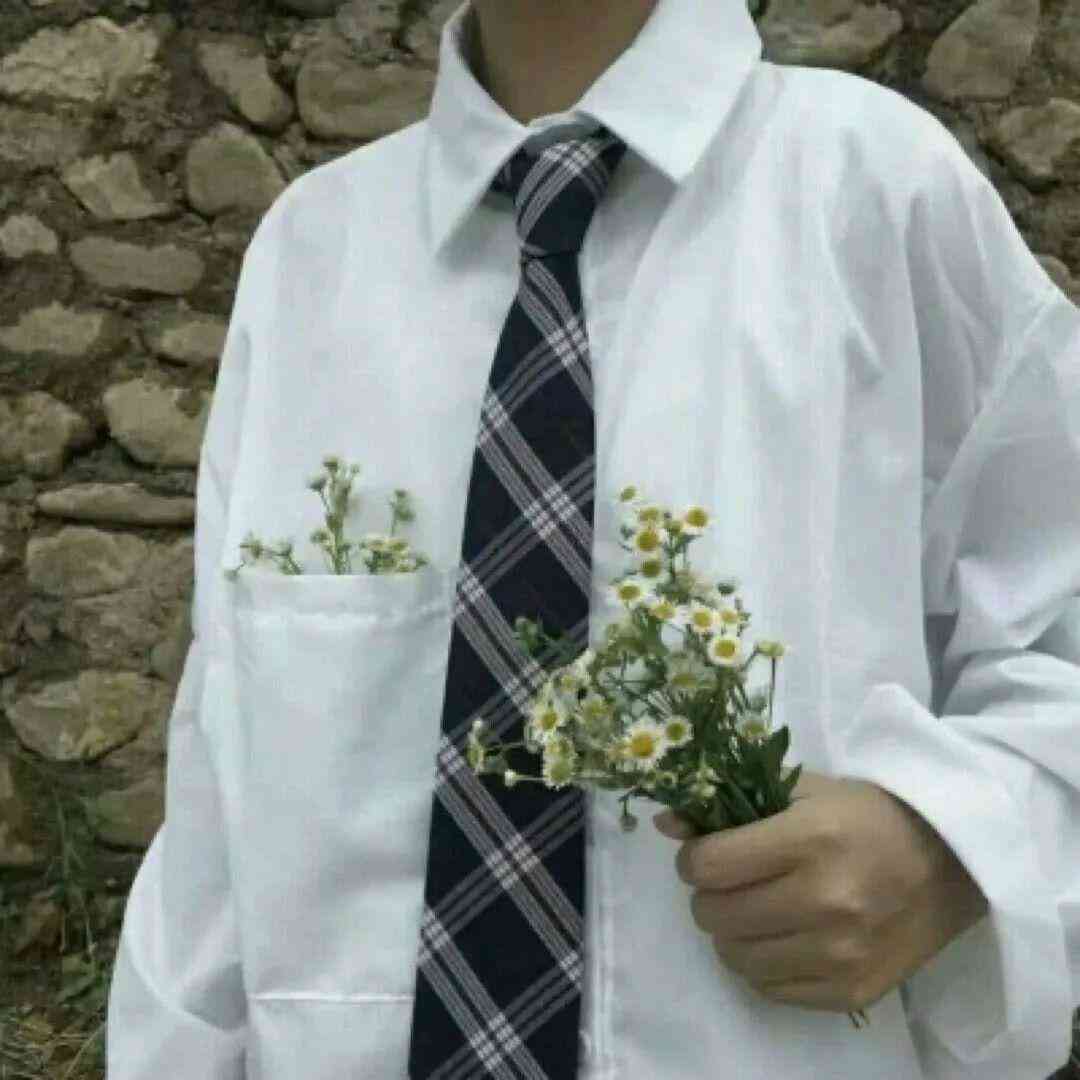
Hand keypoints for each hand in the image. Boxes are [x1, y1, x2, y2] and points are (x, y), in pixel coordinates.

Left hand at [653, 770, 989, 1014]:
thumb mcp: (804, 791)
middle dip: (709, 895)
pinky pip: (771, 989)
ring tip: (753, 910)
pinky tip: (781, 938)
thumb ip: (733, 802)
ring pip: (735, 957)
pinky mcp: (852, 991)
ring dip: (731, 933)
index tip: (704, 853)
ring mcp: (840, 953)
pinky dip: (763, 965)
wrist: (951, 862)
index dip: (693, 858)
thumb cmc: (868, 815)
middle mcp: (825, 900)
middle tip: (729, 882)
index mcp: (810, 840)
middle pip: (715, 914)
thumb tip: (666, 822)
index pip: (709, 865)